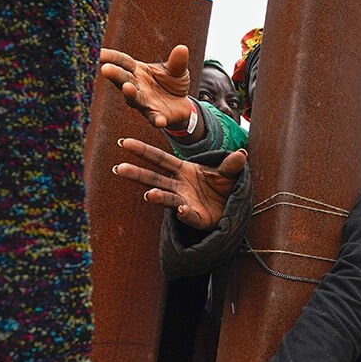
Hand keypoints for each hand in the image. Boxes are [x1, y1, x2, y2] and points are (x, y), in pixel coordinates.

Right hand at [100, 45, 197, 134]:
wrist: (181, 105)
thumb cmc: (172, 83)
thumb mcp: (177, 70)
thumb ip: (177, 62)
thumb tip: (182, 48)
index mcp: (138, 71)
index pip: (123, 62)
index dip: (111, 57)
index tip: (99, 53)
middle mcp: (136, 87)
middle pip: (123, 79)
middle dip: (114, 74)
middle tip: (105, 69)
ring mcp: (144, 102)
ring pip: (134, 98)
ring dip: (130, 93)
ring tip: (126, 87)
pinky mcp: (156, 116)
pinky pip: (155, 118)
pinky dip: (157, 119)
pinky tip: (160, 121)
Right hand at [112, 140, 246, 230]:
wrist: (232, 207)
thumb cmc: (223, 186)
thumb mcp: (229, 172)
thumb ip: (231, 164)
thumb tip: (241, 154)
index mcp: (183, 170)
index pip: (160, 159)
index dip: (143, 151)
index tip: (125, 143)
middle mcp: (179, 186)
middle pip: (154, 178)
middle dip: (137, 174)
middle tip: (119, 168)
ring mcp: (185, 202)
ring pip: (167, 198)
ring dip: (157, 196)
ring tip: (148, 195)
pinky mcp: (197, 218)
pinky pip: (189, 215)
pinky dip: (185, 213)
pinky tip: (182, 209)